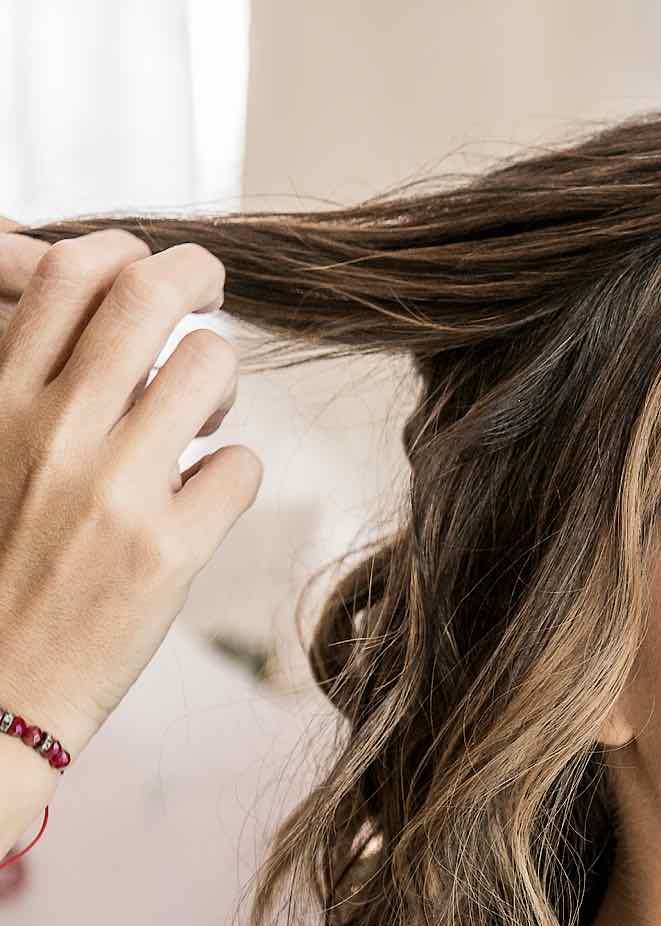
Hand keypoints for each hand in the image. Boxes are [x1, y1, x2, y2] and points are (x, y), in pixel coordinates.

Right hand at [0, 217, 261, 761]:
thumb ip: (29, 393)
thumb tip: (106, 331)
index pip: (67, 275)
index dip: (121, 250)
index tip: (145, 262)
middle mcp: (54, 431)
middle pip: (150, 295)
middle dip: (197, 273)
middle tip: (213, 283)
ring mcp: (116, 488)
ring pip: (212, 366)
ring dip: (221, 380)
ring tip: (201, 417)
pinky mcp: (169, 550)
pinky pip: (242, 465)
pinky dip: (233, 473)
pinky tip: (202, 497)